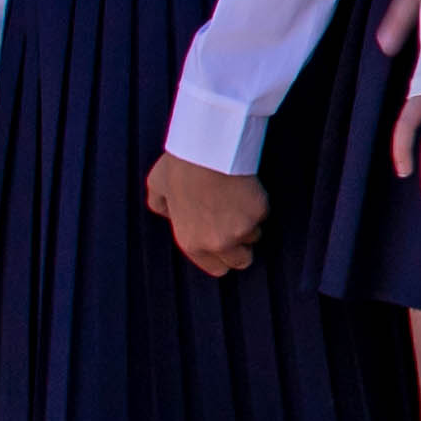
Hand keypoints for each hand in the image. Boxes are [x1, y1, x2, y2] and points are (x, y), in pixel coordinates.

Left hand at [145, 151, 267, 277]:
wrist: (206, 151)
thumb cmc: (180, 166)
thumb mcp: (157, 189)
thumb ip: (162, 207)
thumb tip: (168, 212)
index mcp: (191, 242)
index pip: (217, 269)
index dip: (222, 258)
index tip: (225, 246)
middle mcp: (217, 242)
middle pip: (242, 260)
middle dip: (242, 246)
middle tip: (237, 225)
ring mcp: (241, 229)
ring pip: (255, 233)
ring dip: (249, 221)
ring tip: (236, 199)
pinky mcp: (259, 212)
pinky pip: (263, 212)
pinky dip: (257, 202)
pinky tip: (244, 187)